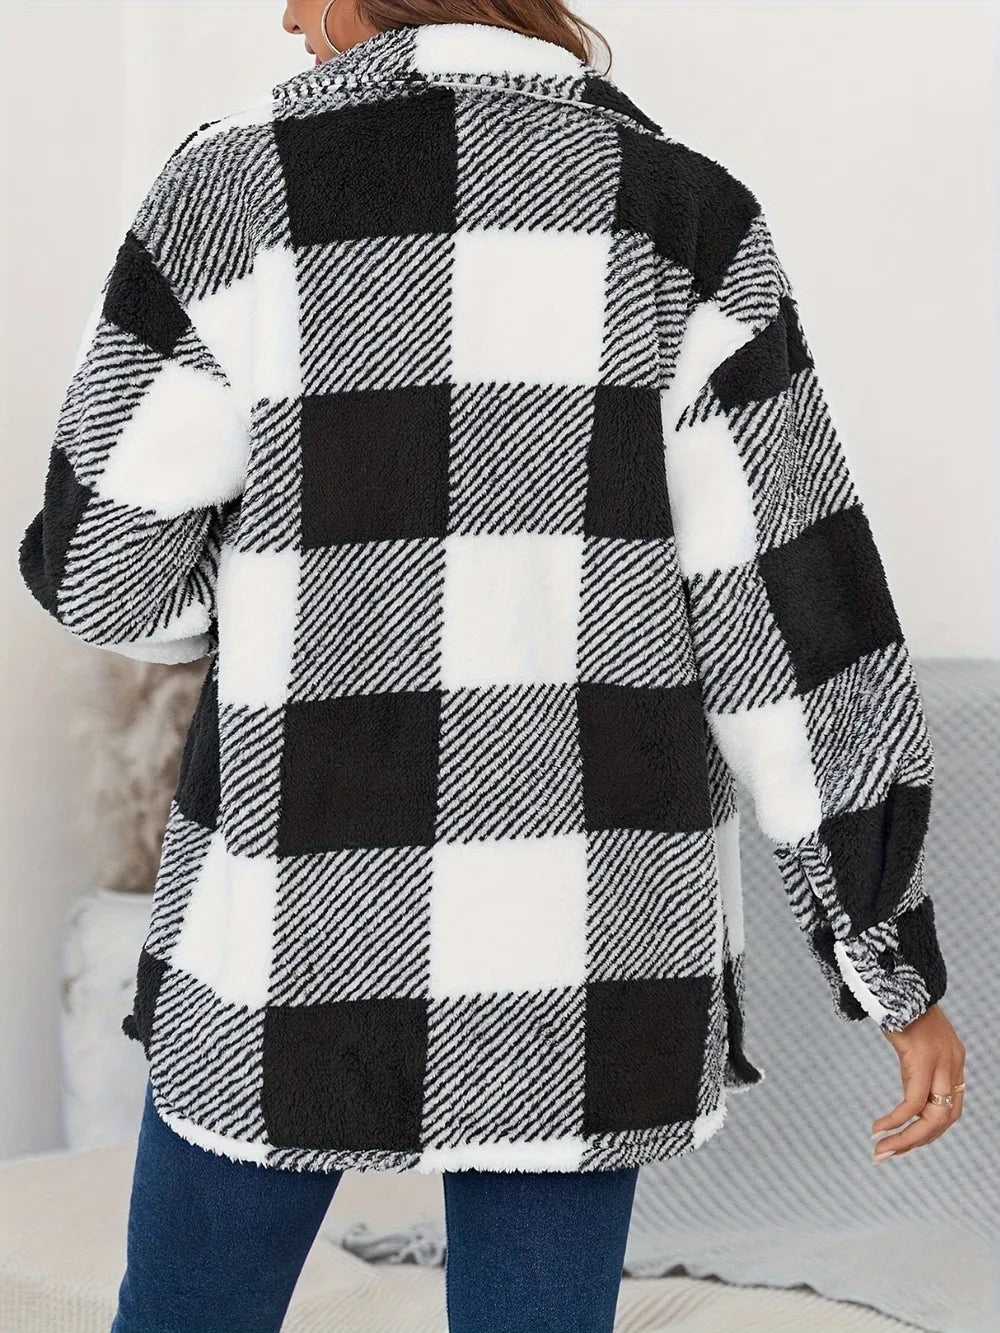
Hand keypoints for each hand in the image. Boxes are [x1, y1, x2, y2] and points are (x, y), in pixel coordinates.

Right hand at [870, 1004, 964, 1161]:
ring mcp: (940, 1062)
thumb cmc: (901, 1005)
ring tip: (881, 1150)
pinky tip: (878, 1128)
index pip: (950, 1109)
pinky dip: (895, 1121)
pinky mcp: (922, 1059)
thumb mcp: (915, 1038)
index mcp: (954, 1060)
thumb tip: (909, 1082)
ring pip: (932, 1118)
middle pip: (944, 1120)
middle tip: (887, 1155)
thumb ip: (917, 1062)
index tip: (903, 1141)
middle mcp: (953, 1064)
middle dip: (915, 1142)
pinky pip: (911, 1103)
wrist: (898, 979)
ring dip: (906, 1140)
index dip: (929, 1130)